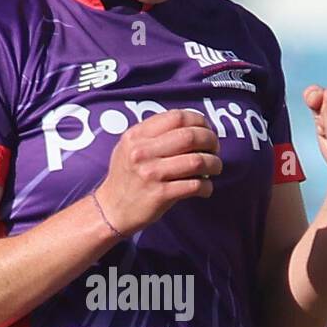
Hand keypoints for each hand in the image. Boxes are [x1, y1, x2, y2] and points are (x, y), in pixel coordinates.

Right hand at [95, 108, 221, 234]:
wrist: (111, 210)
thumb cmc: (126, 177)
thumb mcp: (129, 147)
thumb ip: (153, 133)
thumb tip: (191, 126)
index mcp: (136, 135)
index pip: (177, 117)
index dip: (199, 121)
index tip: (206, 130)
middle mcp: (143, 152)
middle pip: (191, 136)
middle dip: (211, 141)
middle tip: (215, 149)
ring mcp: (152, 174)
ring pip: (197, 161)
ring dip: (214, 164)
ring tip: (215, 168)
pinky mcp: (160, 195)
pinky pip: (195, 185)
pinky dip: (207, 186)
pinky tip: (205, 188)